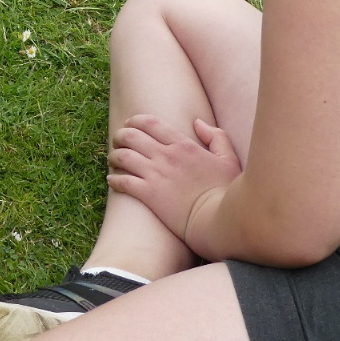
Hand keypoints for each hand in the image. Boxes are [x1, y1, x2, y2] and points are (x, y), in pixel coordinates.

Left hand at [106, 115, 243, 243]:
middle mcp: (166, 156)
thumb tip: (197, 122)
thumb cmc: (225, 191)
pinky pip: (123, 182)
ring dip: (114, 156)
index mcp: (183, 145)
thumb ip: (216, 136)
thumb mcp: (228, 158)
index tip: (129, 124)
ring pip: (122, 157)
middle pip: (131, 136)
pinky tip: (111, 180)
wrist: (218, 219)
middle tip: (117, 141)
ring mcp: (156, 175)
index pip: (150, 123)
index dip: (135, 121)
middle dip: (120, 135)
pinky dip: (113, 180)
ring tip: (113, 160)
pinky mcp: (149, 195)